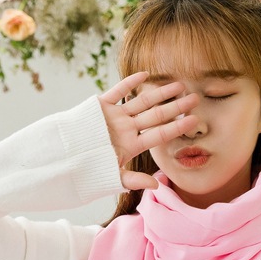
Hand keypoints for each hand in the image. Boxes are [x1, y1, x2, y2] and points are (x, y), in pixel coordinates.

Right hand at [98, 71, 199, 190]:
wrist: (65, 159)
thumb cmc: (88, 170)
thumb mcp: (112, 177)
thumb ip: (134, 180)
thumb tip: (156, 185)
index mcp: (132, 145)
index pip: (160, 134)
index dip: (177, 127)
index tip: (194, 120)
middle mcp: (127, 129)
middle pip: (156, 116)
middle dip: (176, 107)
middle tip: (195, 98)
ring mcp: (115, 116)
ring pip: (142, 102)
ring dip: (160, 93)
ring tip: (179, 84)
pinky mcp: (101, 106)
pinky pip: (118, 92)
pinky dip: (130, 82)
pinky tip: (146, 74)